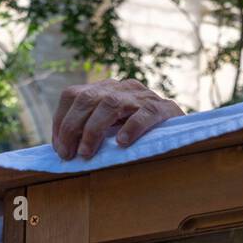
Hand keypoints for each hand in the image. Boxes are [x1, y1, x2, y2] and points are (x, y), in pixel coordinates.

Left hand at [51, 78, 182, 160]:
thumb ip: (91, 129)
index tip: (59, 147)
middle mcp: (121, 88)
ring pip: (110, 104)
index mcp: (106, 89)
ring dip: (94, 130)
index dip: (61, 120)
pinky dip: (131, 128)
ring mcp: (141, 96)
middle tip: (69, 155)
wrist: (183, 130)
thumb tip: (63, 148)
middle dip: (72, 128)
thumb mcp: (111, 127)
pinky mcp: (162, 108)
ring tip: (87, 153)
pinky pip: (144, 114)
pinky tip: (122, 143)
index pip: (73, 95)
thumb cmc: (140, 135)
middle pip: (87, 99)